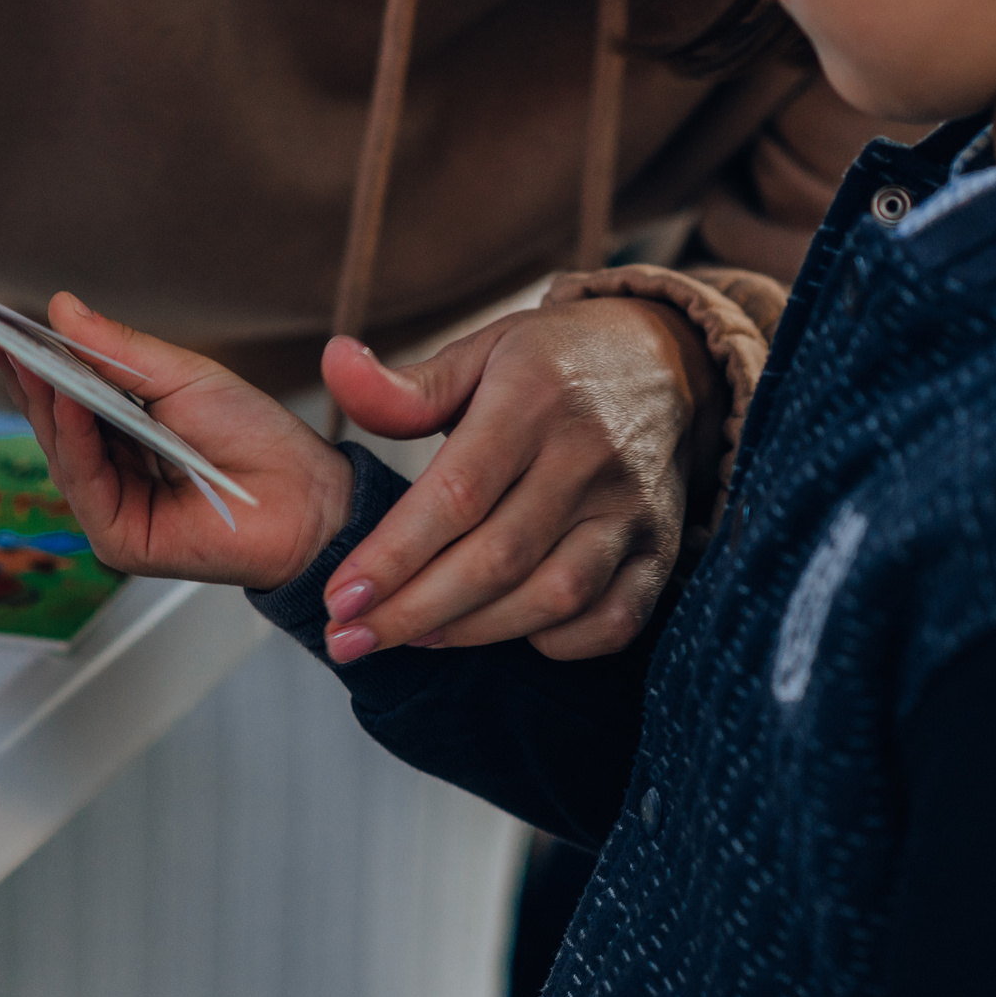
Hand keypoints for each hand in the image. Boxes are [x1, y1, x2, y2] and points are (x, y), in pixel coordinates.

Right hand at [0, 294, 354, 590]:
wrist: (307, 497)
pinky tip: (69, 399)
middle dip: (26, 376)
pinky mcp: (119, 539)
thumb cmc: (257, 439)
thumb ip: (119, 350)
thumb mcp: (183, 376)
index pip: (61, 394)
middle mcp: (108, 473)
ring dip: (45, 400)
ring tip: (31, 356)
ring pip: (61, 451)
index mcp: (120, 433)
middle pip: (52, 423)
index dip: (29, 359)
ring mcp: (110, 509)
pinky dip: (76, 438)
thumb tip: (61, 309)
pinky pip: (86, 482)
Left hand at [319, 296, 725, 663]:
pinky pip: (615, 620)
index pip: (457, 495)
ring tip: (413, 636)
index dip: (394, 555)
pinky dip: (560, 643)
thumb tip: (332, 365)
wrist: (664, 364)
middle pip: (497, 558)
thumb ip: (405, 386)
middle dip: (414, 610)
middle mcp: (590, 457)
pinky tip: (506, 633)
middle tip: (350, 640)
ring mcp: (632, 508)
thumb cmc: (548, 366)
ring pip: (554, 596)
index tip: (340, 598)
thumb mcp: (478, 353)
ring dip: (475, 631)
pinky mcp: (660, 548)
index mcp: (534, 399)